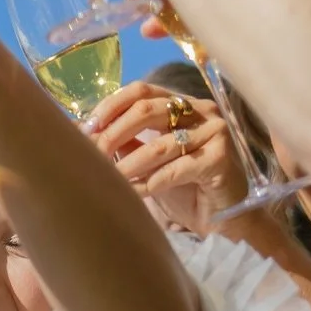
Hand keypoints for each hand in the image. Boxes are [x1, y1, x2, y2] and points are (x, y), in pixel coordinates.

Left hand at [85, 81, 244, 236]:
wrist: (224, 219)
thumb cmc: (186, 189)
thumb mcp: (149, 161)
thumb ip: (126, 142)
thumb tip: (85, 130)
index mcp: (183, 104)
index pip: (142, 90)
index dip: (111, 106)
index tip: (87, 127)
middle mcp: (202, 111)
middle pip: (147, 109)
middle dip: (113, 133)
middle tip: (94, 154)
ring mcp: (214, 132)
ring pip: (159, 145)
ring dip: (128, 164)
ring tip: (108, 180)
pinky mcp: (220, 158)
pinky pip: (175, 170)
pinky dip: (149, 183)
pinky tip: (132, 194)